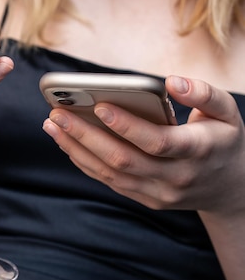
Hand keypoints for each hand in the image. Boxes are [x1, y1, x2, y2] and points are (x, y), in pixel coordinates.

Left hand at [43, 75, 244, 215]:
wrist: (229, 188)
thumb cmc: (222, 139)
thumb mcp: (227, 112)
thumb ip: (204, 93)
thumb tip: (171, 81)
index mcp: (197, 151)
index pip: (157, 141)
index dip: (126, 125)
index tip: (99, 106)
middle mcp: (176, 177)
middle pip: (123, 159)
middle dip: (85, 135)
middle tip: (56, 114)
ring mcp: (158, 192)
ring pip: (110, 173)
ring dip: (76, 149)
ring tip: (52, 125)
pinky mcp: (145, 198)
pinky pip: (109, 181)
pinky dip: (84, 162)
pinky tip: (66, 141)